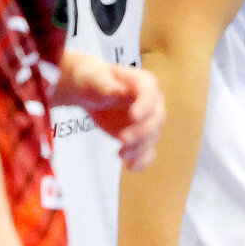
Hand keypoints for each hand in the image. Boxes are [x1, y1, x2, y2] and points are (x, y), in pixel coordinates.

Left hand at [56, 51, 163, 170]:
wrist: (88, 93)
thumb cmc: (92, 79)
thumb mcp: (94, 78)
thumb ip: (105, 84)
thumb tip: (119, 90)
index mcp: (143, 82)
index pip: (150, 94)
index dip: (145, 105)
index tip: (133, 116)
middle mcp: (151, 102)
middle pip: (156, 118)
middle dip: (142, 132)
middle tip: (122, 139)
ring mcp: (147, 120)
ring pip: (153, 137)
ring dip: (139, 148)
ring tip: (120, 154)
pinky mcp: (140, 136)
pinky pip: (148, 150)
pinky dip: (142, 160)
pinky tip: (131, 167)